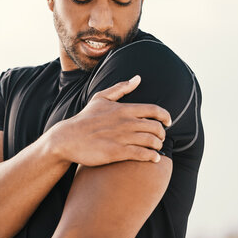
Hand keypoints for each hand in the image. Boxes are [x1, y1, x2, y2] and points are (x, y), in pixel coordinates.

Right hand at [48, 75, 171, 166]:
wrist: (68, 138)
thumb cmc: (85, 118)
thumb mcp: (101, 98)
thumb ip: (121, 88)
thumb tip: (138, 78)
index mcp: (123, 109)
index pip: (154, 110)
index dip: (165, 116)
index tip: (168, 122)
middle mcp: (125, 122)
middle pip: (156, 127)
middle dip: (162, 133)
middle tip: (160, 137)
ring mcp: (121, 138)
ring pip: (151, 141)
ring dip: (158, 145)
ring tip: (156, 148)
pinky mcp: (117, 152)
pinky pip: (142, 154)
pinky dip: (152, 157)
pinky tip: (152, 158)